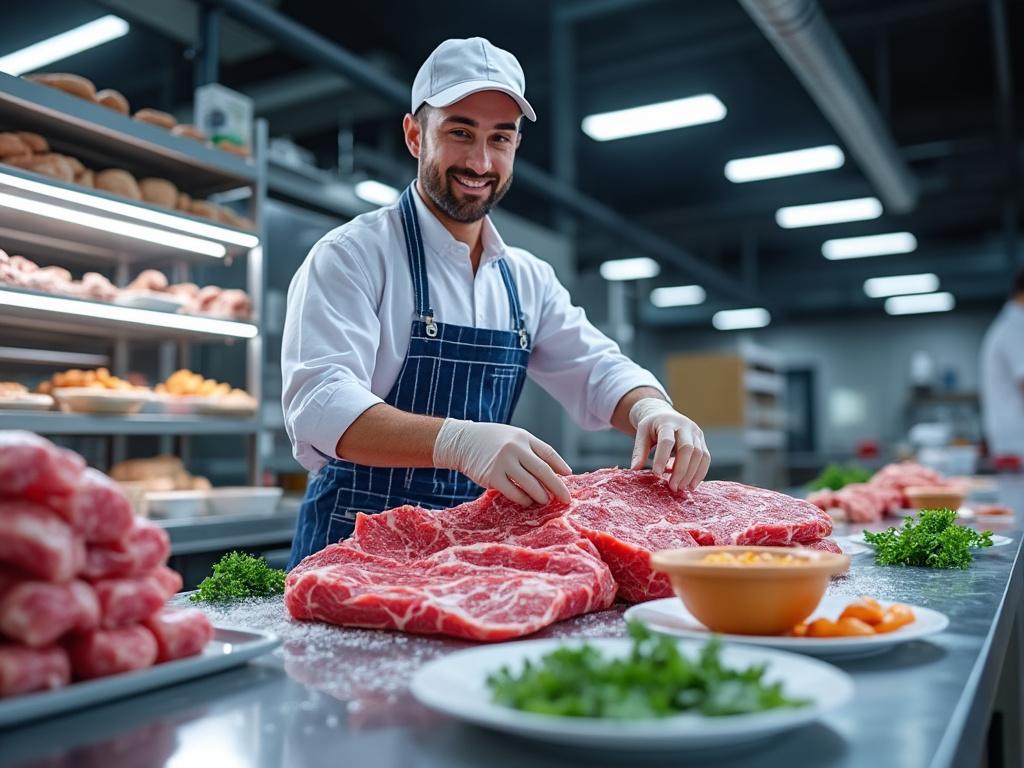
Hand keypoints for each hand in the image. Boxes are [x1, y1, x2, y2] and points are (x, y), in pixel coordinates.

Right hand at [433, 418, 571, 505]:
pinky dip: (523, 499)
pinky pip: (513, 492)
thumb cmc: (492, 441)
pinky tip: (527, 501)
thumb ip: (532, 450)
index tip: (569, 476)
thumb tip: (556, 471)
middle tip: (566, 498)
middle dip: (557, 486)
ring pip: (530, 483)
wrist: (462, 441)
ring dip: (541, 495)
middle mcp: (515, 448)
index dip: (560, 465)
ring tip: (546, 500)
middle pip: (543, 470)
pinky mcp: (492, 476)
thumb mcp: (513, 437)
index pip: (547, 452)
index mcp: (523, 437)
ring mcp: (503, 462)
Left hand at [629, 398, 710, 490]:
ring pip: (699, 454)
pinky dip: (700, 473)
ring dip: (691, 474)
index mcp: (667, 422)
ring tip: (681, 488)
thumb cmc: (651, 427)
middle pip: (687, 448)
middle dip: (680, 470)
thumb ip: (639, 450)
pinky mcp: (702, 441)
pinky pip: (706, 458)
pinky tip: (692, 485)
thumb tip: (635, 469)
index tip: (657, 474)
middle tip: (672, 487)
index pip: (666, 441)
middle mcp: (685, 426)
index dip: (662, 458)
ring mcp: (696, 433)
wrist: (664, 415)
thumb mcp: (642, 434)